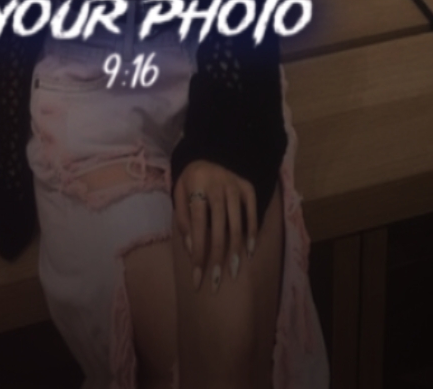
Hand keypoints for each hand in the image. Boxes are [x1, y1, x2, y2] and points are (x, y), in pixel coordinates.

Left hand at [173, 161, 256, 294]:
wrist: (211, 149)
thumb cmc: (192, 177)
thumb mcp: (179, 191)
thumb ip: (182, 219)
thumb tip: (192, 248)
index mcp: (197, 187)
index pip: (197, 226)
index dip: (198, 254)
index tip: (197, 279)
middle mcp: (218, 187)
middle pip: (218, 230)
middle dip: (217, 260)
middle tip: (216, 284)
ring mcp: (235, 187)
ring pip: (237, 226)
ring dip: (235, 252)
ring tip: (233, 273)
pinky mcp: (248, 187)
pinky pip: (253, 214)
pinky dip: (252, 234)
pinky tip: (249, 252)